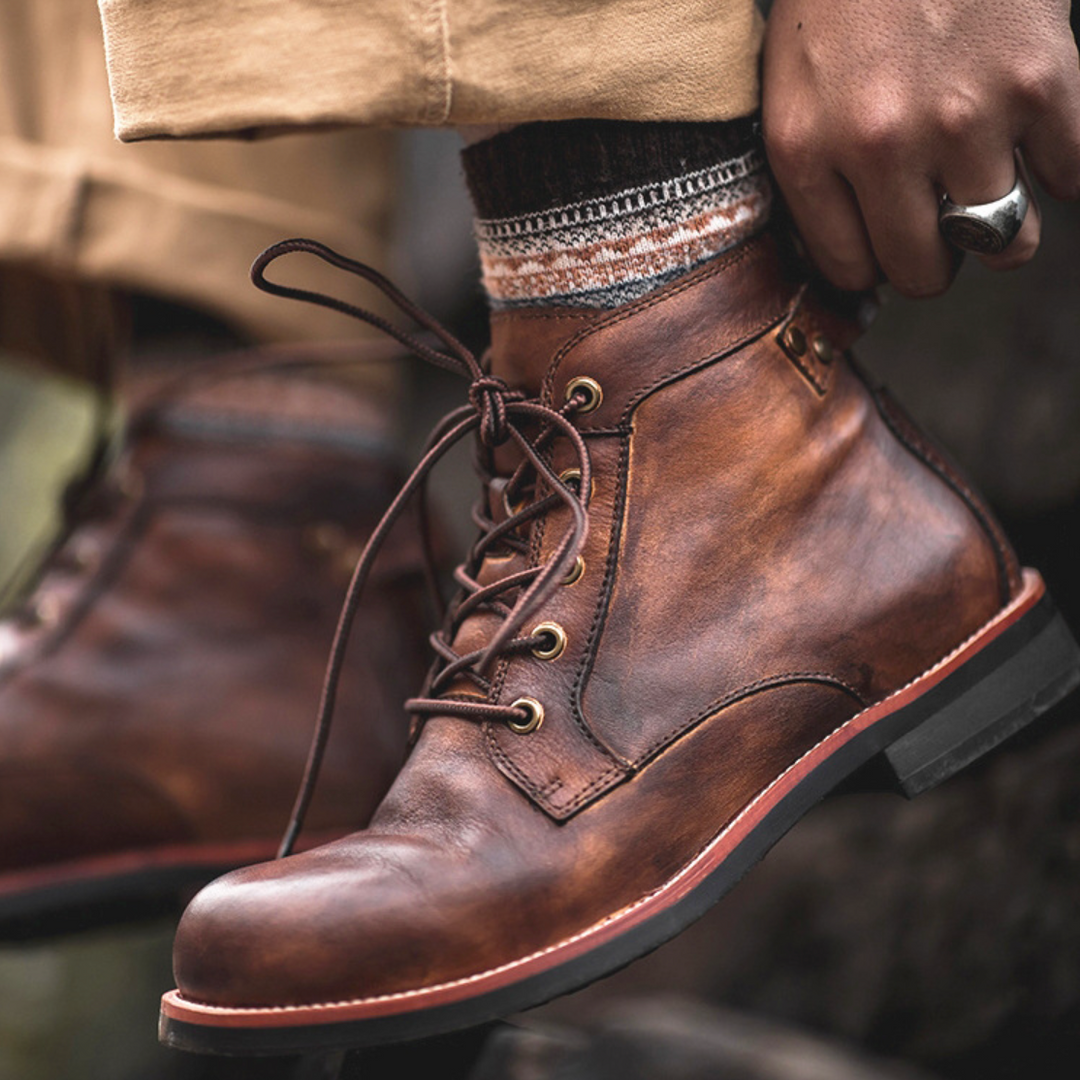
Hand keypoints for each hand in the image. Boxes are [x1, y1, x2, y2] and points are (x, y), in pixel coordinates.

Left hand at [762, 0, 1079, 296]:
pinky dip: (1063, 168)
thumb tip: (854, 256)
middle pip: (926, 270)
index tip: (890, 242)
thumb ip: (813, 169)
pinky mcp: (1040, 80)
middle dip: (936, 259)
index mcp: (806, 149)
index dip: (876, 262)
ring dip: (1005, 228)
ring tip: (993, 190)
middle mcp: (880, 147)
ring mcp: (963, 117)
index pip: (851, 268)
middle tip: (942, 227)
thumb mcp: (791, 81)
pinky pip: (1071, 177)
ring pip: (1005, 242)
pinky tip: (1038, 137)